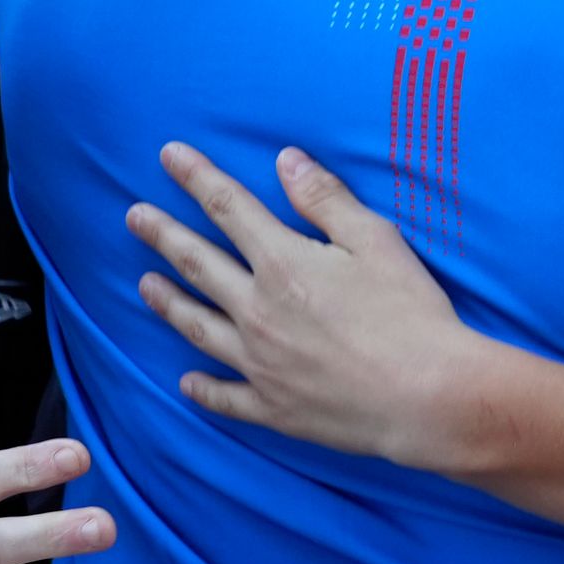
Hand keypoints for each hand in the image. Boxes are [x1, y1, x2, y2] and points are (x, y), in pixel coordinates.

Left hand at [133, 141, 504, 469]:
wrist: (428, 397)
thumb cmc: (411, 314)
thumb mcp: (376, 240)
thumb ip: (325, 199)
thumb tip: (286, 161)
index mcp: (283, 263)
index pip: (227, 208)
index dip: (196, 177)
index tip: (169, 155)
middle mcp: (258, 311)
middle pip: (198, 264)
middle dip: (162, 235)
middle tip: (134, 216)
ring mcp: (261, 363)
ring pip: (198, 327)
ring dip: (168, 303)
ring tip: (145, 287)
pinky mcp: (274, 408)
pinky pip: (225, 396)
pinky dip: (203, 388)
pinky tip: (187, 381)